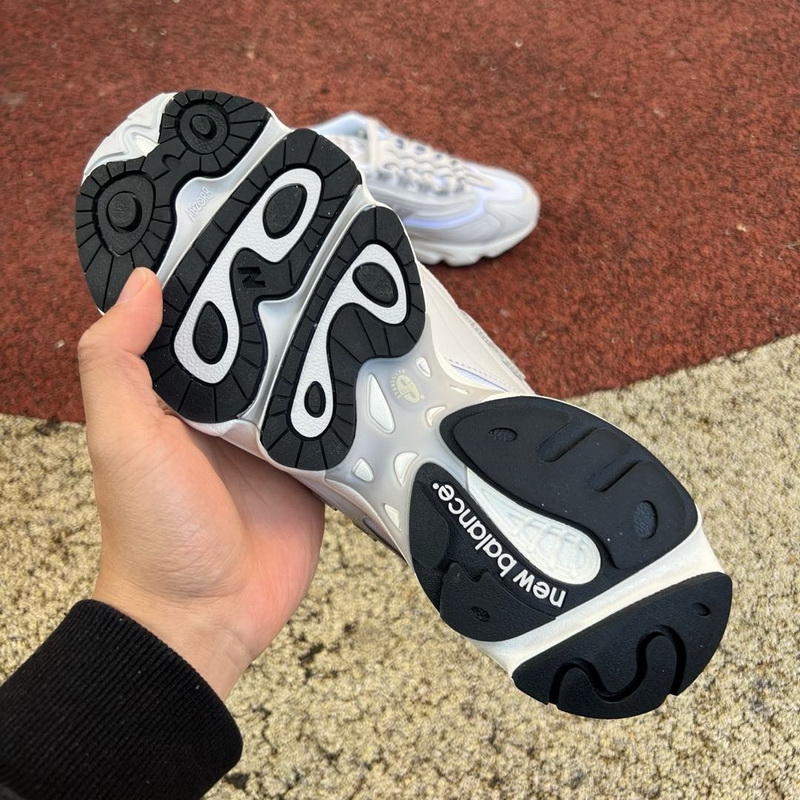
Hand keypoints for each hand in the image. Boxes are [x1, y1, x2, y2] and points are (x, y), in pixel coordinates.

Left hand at [78, 268, 323, 698]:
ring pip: (301, 378)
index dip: (211, 278)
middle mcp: (225, 411)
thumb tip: (139, 285)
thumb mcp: (122, 438)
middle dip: (282, 307)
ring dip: (321, 349)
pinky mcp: (309, 467)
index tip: (238, 229)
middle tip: (316, 250)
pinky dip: (349, 402)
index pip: (196, 320)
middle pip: (258, 345)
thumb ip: (118, 362)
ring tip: (354, 296)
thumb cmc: (155, 534)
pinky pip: (333, 424)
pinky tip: (372, 367)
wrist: (207, 614)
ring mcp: (271, 438)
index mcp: (177, 394)